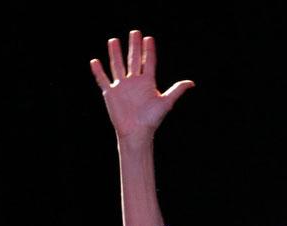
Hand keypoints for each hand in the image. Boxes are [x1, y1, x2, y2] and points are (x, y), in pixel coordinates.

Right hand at [90, 30, 193, 146]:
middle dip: (133, 46)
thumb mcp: (166, 103)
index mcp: (147, 82)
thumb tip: (192, 83)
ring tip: (113, 40)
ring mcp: (121, 87)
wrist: (136, 133)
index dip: (149, 50)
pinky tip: (95, 61)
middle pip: (133, 59)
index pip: (148, 62)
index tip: (148, 38)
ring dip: (115, 53)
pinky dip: (98, 71)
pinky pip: (103, 79)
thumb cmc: (151, 120)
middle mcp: (134, 82)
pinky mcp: (110, 94)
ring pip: (117, 66)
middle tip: (134, 32)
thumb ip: (177, 90)